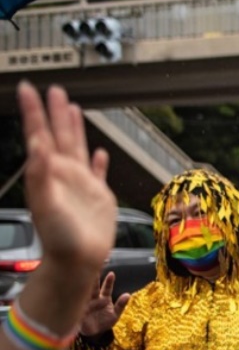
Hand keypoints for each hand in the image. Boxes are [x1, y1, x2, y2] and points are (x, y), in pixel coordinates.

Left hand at [18, 82, 115, 272]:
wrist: (77, 261)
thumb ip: (41, 172)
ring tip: (73, 109)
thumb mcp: (46, 203)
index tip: (28, 88)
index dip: (34, 111)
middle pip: (59, 134)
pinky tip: (100, 153)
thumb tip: (37, 142)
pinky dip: (98, 162)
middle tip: (54, 89)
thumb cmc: (60, 237)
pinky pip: (97, 172)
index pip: (40, 134)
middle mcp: (63, 173)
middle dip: (55, 112)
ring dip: (74, 128)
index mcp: (49, 172)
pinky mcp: (97, 196)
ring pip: (77, 147)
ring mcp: (81, 184)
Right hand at [80, 272, 129, 335]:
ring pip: (85, 294)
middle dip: (94, 279)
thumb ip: (121, 305)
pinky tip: (78, 295)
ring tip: (84, 279)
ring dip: (84, 287)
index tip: (112, 274)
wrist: (95, 333)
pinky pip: (79, 306)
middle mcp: (94, 299)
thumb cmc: (105, 322)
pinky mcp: (79, 312)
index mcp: (104, 298)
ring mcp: (86, 304)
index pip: (107, 288)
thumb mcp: (115, 314)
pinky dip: (79, 301)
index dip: (109, 281)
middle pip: (94, 288)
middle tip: (95, 269)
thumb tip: (128, 295)